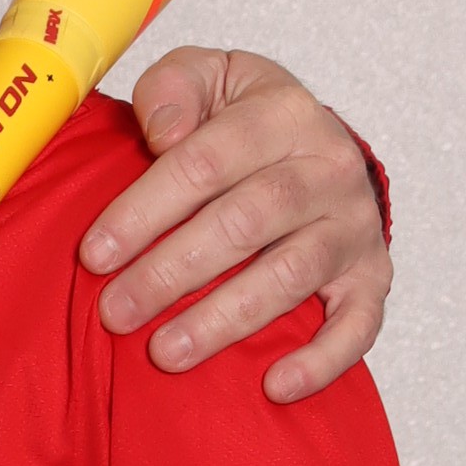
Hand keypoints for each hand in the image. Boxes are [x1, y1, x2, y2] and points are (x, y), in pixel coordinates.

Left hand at [81, 47, 386, 395]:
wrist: (318, 146)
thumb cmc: (242, 121)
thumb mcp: (207, 78)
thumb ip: (174, 88)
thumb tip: (162, 132)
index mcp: (282, 113)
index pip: (204, 162)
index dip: (144, 211)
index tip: (94, 255)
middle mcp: (328, 167)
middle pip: (245, 222)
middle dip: (172, 272)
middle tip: (116, 313)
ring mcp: (354, 226)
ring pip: (290, 276)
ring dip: (224, 319)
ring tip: (165, 352)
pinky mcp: (371, 276)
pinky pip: (357, 324)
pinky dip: (321, 359)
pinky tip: (275, 386)